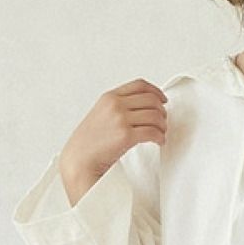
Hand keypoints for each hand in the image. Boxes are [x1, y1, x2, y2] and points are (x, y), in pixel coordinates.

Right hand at [59, 79, 168, 204]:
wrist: (80, 159)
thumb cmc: (90, 141)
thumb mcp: (101, 114)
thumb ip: (118, 106)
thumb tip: (143, 106)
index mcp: (109, 97)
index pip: (140, 85)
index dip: (156, 91)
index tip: (163, 99)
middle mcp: (115, 105)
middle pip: (151, 100)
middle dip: (162, 111)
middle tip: (163, 121)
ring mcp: (120, 119)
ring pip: (155, 116)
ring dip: (162, 126)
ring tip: (161, 133)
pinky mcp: (126, 136)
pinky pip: (153, 132)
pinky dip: (160, 137)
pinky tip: (159, 141)